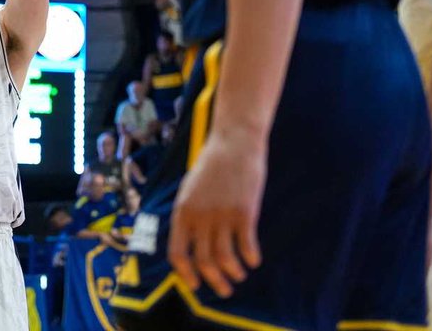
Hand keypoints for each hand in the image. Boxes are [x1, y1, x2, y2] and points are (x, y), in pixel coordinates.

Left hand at [168, 129, 265, 297]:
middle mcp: (199, 217)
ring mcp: (221, 215)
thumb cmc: (212, 167)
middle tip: (224, 290)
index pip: (177, 253)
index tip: (195, 285)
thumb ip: (189, 217)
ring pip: (225, 259)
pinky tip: (253, 260)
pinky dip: (250, 258)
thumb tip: (192, 246)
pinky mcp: (244, 212)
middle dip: (214, 282)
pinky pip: (246, 246)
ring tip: (239, 274)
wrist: (233, 143)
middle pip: (203, 261)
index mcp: (182, 212)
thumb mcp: (190, 190)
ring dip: (233, 273)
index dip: (186, 274)